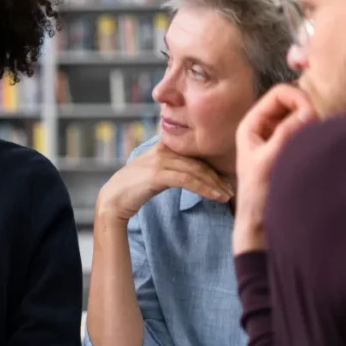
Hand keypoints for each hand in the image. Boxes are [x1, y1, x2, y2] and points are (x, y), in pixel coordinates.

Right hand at [96, 143, 233, 221]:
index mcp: (164, 146)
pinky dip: (205, 189)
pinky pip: (188, 180)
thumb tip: (195, 175)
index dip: (213, 165)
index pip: (195, 153)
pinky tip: (215, 197)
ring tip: (228, 195)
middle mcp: (163, 149)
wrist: (113, 199)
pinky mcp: (158, 174)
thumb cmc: (134, 189)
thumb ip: (173, 167)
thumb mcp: (155, 173)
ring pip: (197, 170)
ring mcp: (160, 160)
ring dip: (215, 184)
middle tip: (232, 189)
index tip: (227, 178)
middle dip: (219, 176)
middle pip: (200, 161)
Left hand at [233, 84, 315, 253]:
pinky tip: (320, 142)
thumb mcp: (269, 160)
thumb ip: (286, 134)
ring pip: (301, 115)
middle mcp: (264, 126)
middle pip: (292, 101)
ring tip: (319, 135)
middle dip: (308, 108)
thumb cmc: (258, 192)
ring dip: (313, 120)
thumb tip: (308, 111)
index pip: (279, 93)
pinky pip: (306, 130)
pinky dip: (315, 131)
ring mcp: (277, 137)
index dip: (298, 97)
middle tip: (320, 127)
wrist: (259, 219)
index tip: (313, 115)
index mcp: (252, 124)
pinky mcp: (290, 148)